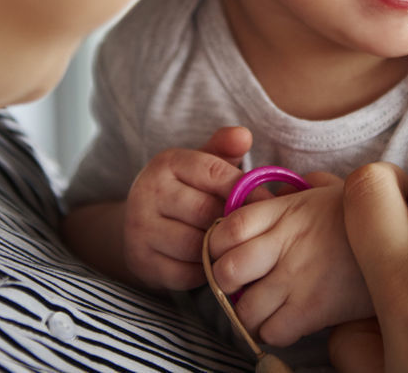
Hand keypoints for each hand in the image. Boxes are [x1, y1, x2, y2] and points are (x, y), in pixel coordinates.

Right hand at [121, 126, 250, 289]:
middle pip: (206, 211)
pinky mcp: (141, 261)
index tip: (267, 202)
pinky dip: (204, 271)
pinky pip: (185, 273)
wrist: (142, 225)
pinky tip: (211, 262)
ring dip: (218, 248)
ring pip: (195, 244)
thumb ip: (224, 149)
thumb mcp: (202, 165)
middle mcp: (147, 192)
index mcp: (166, 163)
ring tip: (231, 245)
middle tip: (252, 230)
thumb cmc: (187, 191)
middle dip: (231, 221)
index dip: (245, 189)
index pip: (214, 172)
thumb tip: (243, 135)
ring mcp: (140, 228)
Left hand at [207, 171, 372, 346]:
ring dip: (249, 313)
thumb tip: (272, 192)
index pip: (226, 228)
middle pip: (226, 271)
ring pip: (245, 309)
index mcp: (285, 211)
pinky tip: (286, 320)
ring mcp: (298, 278)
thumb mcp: (327, 191)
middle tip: (241, 285)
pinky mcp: (314, 309)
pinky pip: (272, 331)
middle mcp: (285, 244)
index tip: (227, 252)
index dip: (217, 245)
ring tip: (264, 307)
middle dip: (226, 283)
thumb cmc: (364, 216)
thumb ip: (293, 191)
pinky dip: (273, 331)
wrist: (407, 236)